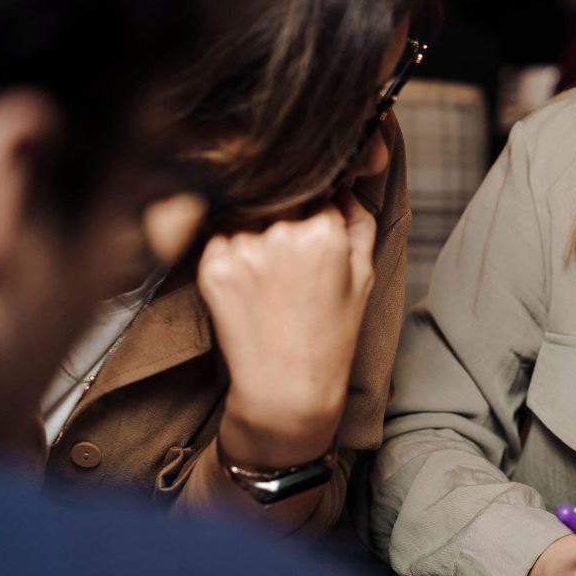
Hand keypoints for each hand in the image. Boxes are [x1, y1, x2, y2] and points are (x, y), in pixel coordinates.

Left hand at [198, 189, 375, 466]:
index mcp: (325, 232)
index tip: (316, 229)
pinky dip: (232, 252)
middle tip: (291, 259)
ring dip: (256, 232)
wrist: (286, 387)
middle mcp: (281, 233)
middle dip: (287, 216)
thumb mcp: (363, 277)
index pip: (320, 192)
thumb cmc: (331, 334)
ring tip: (270, 276)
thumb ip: (360, 223)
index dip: (319, 210)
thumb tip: (347, 189)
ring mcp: (243, 248)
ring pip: (248, 216)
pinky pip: (221, 238)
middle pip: (282, 199)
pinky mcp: (212, 266)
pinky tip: (250, 285)